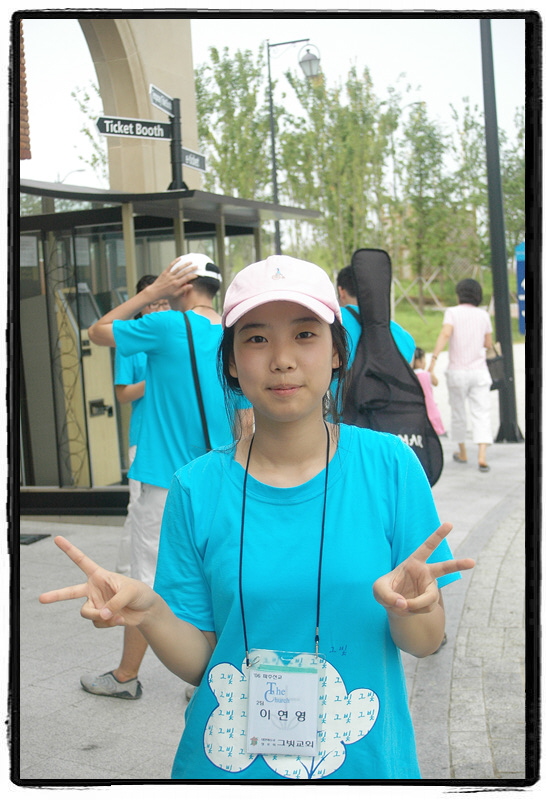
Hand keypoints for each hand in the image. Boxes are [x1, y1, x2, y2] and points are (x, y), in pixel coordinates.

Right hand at [39, 536, 156, 627]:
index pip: (81, 561)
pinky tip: (120, 619)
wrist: (146, 610)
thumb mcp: (130, 592)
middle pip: (70, 592)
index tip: (57, 538)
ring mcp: (96, 604)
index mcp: (100, 575)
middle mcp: (94, 589)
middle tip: (41, 598)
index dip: (69, 550)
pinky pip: (97, 623)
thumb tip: (102, 615)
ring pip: (86, 613)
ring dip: (100, 616)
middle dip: (55, 595)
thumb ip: (115, 602)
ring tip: (115, 615)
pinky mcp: (100, 617)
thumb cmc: (139, 593)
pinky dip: (108, 623)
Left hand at [150, 258, 198, 299]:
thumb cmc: (165, 294)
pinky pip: (171, 265)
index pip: (187, 278)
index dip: (192, 276)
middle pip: (184, 272)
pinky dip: (175, 261)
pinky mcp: (165, 272)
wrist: (155, 292)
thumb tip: (191, 286)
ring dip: (185, 264)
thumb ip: (183, 290)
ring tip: (190, 262)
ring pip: (178, 268)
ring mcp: (169, 275)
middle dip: (191, 269)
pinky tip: (180, 258)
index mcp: (176, 284)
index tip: (196, 275)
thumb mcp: (175, 295)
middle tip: (196, 266)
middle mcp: (173, 279)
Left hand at [373, 523, 474, 616]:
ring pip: (429, 598)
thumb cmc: (386, 590)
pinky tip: (407, 608)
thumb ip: (387, 595)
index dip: (438, 535)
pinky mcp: (430, 601)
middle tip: (472, 562)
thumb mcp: (378, 589)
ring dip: (415, 605)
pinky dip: (414, 610)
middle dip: (459, 564)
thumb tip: (404, 604)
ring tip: (403, 605)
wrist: (394, 605)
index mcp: (414, 562)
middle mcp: (426, 573)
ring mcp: (429, 588)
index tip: (449, 524)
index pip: (427, 547)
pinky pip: (426, 608)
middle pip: (445, 568)